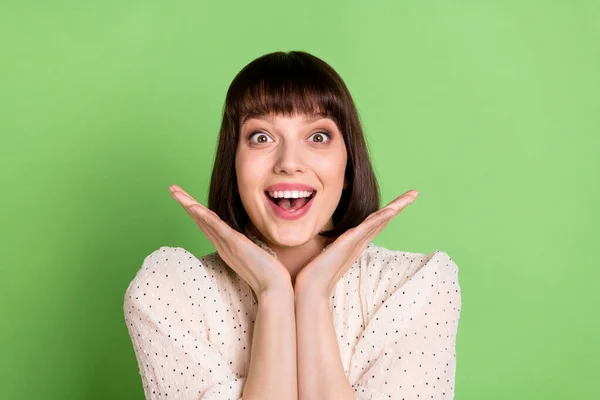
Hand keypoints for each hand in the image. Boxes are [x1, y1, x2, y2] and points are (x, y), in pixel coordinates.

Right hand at [169, 184, 292, 296]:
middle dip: (185, 203)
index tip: (185, 199)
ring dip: (189, 205)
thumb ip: (247, 247)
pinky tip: (194, 206)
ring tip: (175, 192)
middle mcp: (222, 245)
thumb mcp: (253, 256)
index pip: (206, 224)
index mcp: (225, 247)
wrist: (273, 288)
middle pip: (200, 220)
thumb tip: (248, 241)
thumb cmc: (267, 274)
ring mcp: (227, 245)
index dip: (195, 211)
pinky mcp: (235, 244)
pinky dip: (204, 216)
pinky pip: (217, 227)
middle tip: (172, 189)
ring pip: (204, 221)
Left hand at [294, 189, 419, 298]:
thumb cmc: (314, 272)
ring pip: (380, 221)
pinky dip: (380, 218)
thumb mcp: (324, 251)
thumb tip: (321, 238)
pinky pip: (367, 228)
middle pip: (384, 219)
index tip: (400, 200)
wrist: (310, 288)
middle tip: (415, 192)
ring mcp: (356, 243)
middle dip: (400, 205)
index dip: (388, 210)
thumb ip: (327, 243)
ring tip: (411, 196)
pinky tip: (391, 210)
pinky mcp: (348, 243)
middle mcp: (359, 242)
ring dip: (396, 207)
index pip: (375, 222)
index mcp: (355, 242)